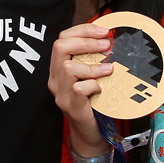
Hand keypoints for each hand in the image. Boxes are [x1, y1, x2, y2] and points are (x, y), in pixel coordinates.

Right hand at [49, 23, 113, 153]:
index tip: (103, 30)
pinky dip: (93, 84)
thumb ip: (92, 59)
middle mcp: (55, 78)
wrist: (90, 132)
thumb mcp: (89, 76)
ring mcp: (60, 93)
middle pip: (60, 46)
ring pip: (67, 67)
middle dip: (86, 41)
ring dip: (92, 65)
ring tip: (108, 69)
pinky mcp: (71, 106)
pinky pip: (79, 88)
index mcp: (58, 67)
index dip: (83, 30)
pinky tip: (101, 88)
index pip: (62, 38)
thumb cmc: (92, 101)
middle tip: (107, 45)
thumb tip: (109, 38)